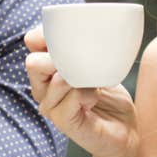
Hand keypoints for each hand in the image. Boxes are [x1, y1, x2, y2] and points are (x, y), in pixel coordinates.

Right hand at [24, 26, 138, 156]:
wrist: (125, 130)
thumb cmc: (109, 96)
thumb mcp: (97, 64)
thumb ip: (85, 49)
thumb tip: (85, 27)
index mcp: (47, 69)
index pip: (32, 41)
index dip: (46, 34)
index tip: (71, 37)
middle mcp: (43, 87)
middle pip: (33, 62)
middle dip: (60, 57)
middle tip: (83, 63)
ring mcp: (51, 106)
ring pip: (56, 80)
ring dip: (82, 78)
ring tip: (94, 85)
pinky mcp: (63, 122)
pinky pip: (72, 97)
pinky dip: (88, 94)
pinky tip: (94, 100)